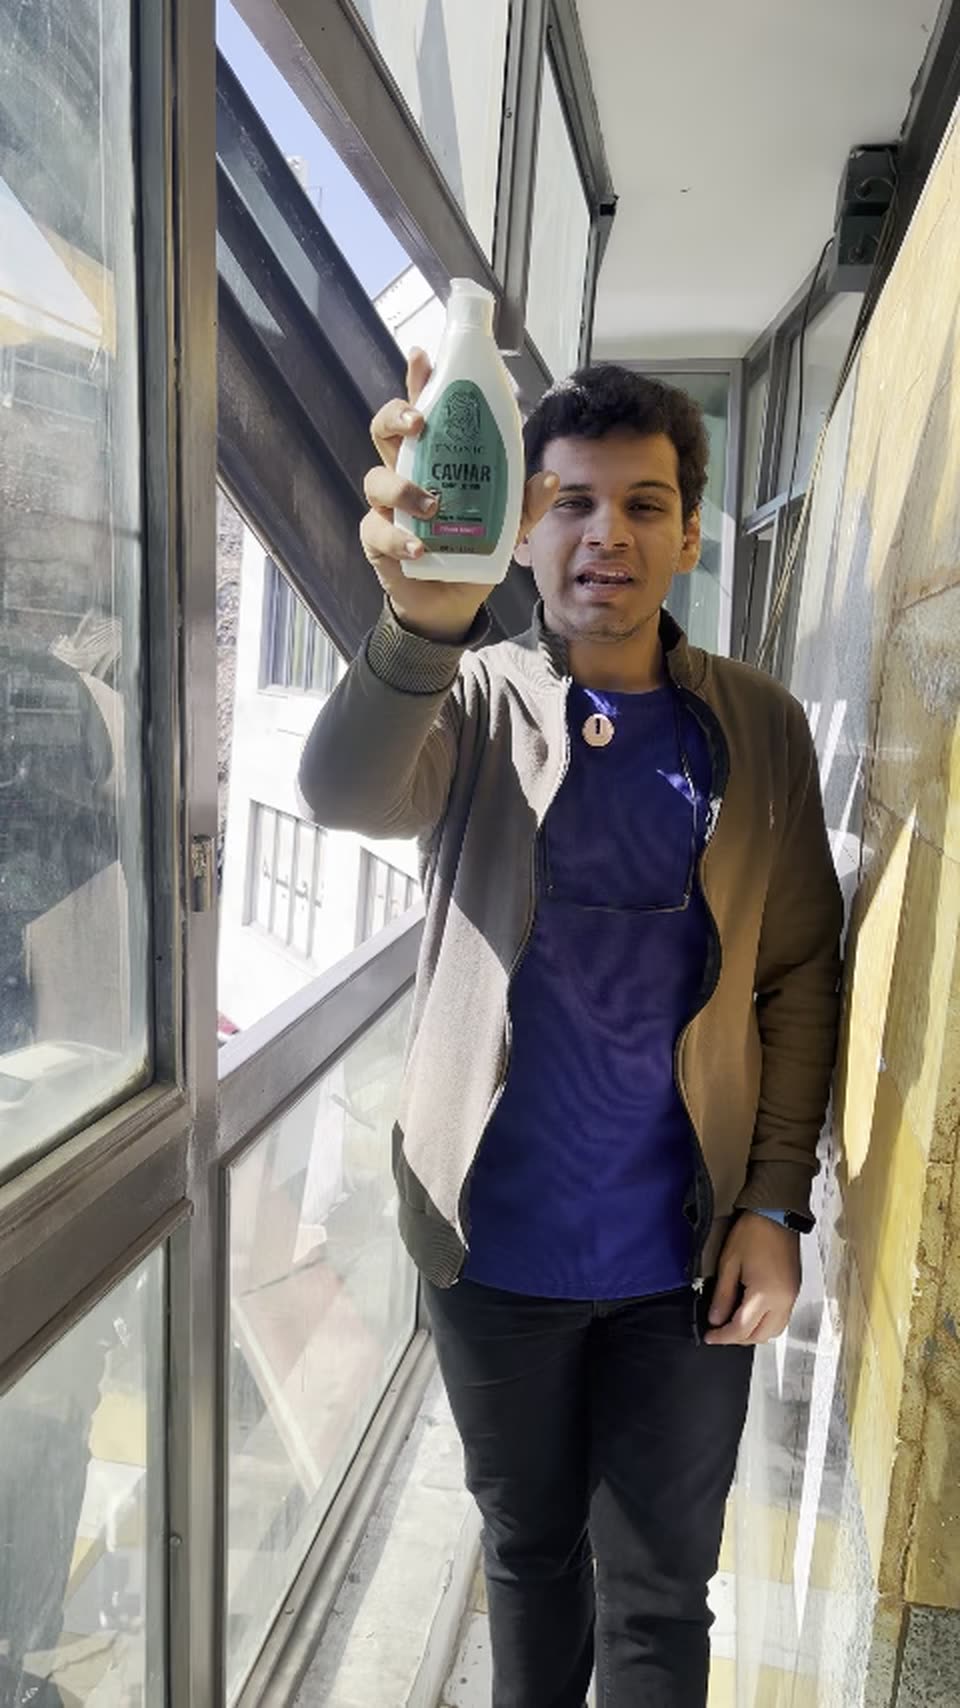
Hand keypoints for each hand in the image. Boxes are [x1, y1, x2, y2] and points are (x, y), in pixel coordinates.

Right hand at [361, 348, 558, 643]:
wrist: (449, 598)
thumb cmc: (472, 547)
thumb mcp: (508, 524)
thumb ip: (526, 502)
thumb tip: (551, 478)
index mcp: (434, 457)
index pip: (423, 409)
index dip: (419, 381)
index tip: (423, 356)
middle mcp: (405, 472)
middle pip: (385, 430)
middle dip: (396, 417)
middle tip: (420, 422)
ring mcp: (387, 505)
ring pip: (377, 478)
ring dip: (403, 487)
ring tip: (433, 503)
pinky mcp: (377, 538)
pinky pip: (379, 530)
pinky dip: (398, 538)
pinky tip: (419, 547)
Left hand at [704, 1212, 800, 1346]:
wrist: (777, 1213)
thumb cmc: (752, 1233)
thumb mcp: (729, 1263)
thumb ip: (722, 1295)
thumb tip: (716, 1319)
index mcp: (765, 1294)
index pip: (742, 1329)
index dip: (723, 1336)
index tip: (709, 1336)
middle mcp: (783, 1301)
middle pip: (761, 1336)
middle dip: (738, 1338)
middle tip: (719, 1331)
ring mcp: (792, 1297)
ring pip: (774, 1331)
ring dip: (754, 1333)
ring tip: (734, 1323)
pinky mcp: (794, 1291)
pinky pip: (781, 1318)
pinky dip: (766, 1323)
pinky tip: (751, 1313)